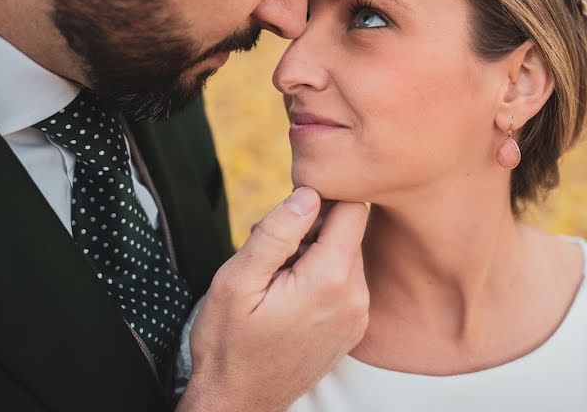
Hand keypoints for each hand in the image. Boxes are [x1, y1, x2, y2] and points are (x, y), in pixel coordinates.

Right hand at [177, 188, 369, 411]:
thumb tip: (309, 194)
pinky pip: (345, 282)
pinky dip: (320, 277)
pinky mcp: (353, 327)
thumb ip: (276, 232)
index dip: (321, 200)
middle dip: (312, 229)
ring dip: (314, 253)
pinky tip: (287, 294)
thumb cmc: (228, 343)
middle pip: (349, 231)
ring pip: (346, 255)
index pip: (354, 208)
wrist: (237, 403)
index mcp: (331, 279)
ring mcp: (358, 316)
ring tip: (275, 275)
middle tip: (269, 250)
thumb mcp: (237, 280)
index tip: (288, 214)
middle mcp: (356, 297)